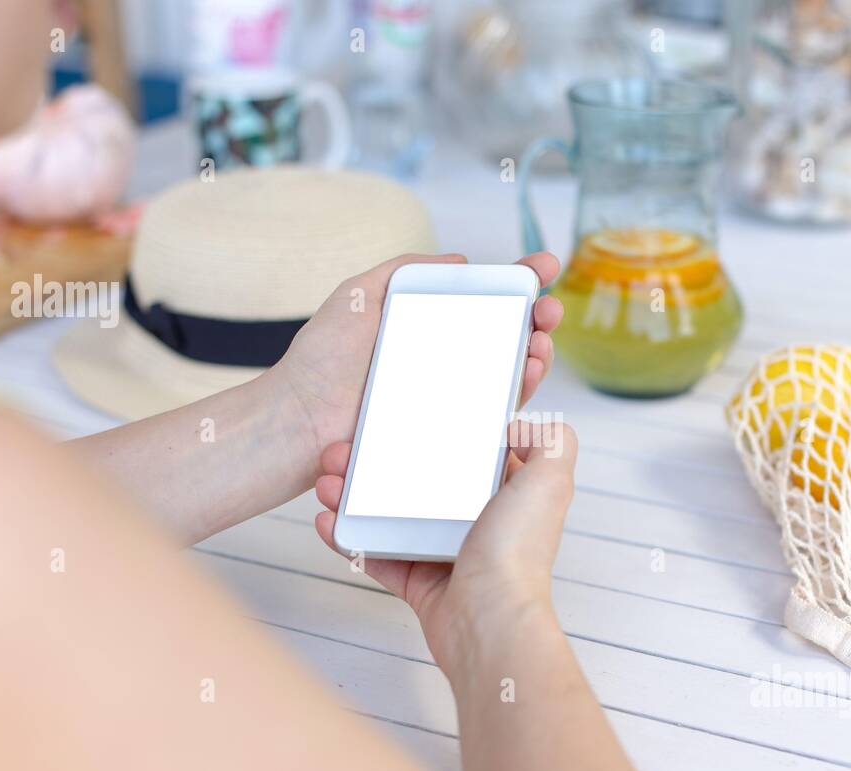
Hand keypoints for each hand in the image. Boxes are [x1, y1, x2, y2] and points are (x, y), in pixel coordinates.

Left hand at [275, 252, 562, 459]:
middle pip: (509, 336)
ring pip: (511, 373)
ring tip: (540, 340)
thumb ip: (404, 271)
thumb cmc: (323, 358)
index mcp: (428, 324)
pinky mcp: (450, 430)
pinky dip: (521, 389)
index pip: (485, 299)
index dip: (520, 283)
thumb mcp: (360, 294)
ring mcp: (449, 395)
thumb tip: (462, 260)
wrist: (301, 417)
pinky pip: (495, 412)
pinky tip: (528, 369)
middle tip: (549, 310)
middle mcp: (444, 359)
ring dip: (537, 353)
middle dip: (540, 319)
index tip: (546, 267)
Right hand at [313, 420, 577, 677]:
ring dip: (355, 497)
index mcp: (506, 495)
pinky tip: (329, 521)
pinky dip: (350, 539)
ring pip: (392, 515)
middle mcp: (478, 523)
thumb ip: (552, 443)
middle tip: (345, 451)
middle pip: (419, 482)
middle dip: (378, 462)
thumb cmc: (518, 553)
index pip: (467, 454)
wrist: (489, 623)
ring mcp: (446, 554)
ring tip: (328, 483)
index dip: (432, 434)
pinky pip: (378, 555)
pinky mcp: (420, 583)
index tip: (398, 418)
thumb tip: (521, 425)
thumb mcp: (551, 481)